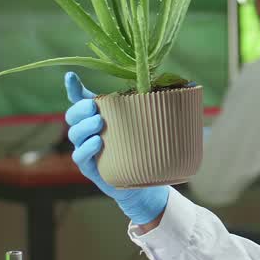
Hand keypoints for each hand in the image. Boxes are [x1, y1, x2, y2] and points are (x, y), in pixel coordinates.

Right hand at [64, 72, 168, 223]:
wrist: (143, 184)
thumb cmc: (145, 149)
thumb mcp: (148, 127)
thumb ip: (157, 108)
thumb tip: (188, 84)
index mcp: (99, 116)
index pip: (80, 99)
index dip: (73, 87)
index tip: (71, 76)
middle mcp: (88, 131)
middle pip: (73, 115)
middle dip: (80, 108)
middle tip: (94, 108)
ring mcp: (86, 148)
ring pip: (75, 134)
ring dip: (84, 126)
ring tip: (99, 123)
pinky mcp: (89, 167)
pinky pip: (80, 156)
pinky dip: (86, 148)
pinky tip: (97, 143)